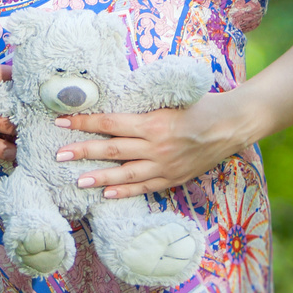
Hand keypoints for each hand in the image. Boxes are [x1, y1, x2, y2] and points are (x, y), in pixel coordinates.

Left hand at [55, 92, 257, 198]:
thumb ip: (144, 103)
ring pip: (125, 174)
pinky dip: (126, 192)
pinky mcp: (174, 178)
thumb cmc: (203, 104)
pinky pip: (145, 187)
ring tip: (77, 181)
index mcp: (153, 122)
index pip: (110, 123)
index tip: (61, 121)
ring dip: (99, 178)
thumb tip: (112, 98)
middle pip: (112, 150)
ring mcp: (165, 166)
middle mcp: (156, 146)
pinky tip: (107, 194)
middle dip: (83, 152)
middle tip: (58, 154)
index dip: (84, 122)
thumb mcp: (171, 97)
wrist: (234, 124)